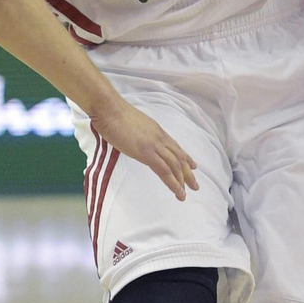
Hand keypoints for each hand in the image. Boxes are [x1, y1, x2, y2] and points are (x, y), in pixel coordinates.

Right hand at [85, 95, 199, 200]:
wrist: (109, 108)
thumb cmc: (114, 115)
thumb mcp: (134, 125)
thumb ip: (140, 134)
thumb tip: (139, 141)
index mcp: (156, 131)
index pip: (175, 147)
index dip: (185, 158)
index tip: (193, 167)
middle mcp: (159, 137)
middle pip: (179, 157)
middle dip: (188, 173)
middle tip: (195, 186)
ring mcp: (154, 145)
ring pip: (174, 165)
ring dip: (182, 180)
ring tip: (185, 194)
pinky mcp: (146, 152)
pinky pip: (164, 170)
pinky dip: (173, 182)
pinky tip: (177, 191)